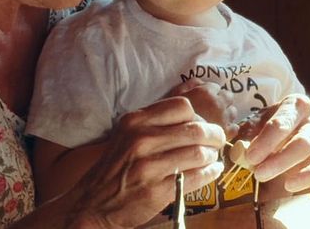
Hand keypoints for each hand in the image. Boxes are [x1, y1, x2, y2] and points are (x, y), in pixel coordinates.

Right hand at [68, 97, 225, 227]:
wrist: (91, 203)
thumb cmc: (115, 168)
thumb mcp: (126, 135)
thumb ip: (155, 123)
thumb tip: (195, 118)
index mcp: (134, 122)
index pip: (182, 107)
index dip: (199, 116)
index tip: (202, 125)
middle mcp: (141, 140)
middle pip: (196, 129)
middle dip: (214, 135)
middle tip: (217, 141)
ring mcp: (149, 166)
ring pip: (199, 153)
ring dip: (213, 156)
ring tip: (212, 158)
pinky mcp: (156, 191)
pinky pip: (196, 177)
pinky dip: (210, 173)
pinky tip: (212, 171)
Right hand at [167, 79, 238, 138]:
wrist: (172, 140)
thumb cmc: (169, 116)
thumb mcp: (175, 95)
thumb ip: (190, 84)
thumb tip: (201, 82)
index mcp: (206, 93)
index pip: (216, 86)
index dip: (209, 91)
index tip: (204, 97)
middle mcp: (218, 105)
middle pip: (229, 96)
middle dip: (221, 99)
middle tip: (211, 106)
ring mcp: (224, 120)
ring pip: (233, 111)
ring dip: (226, 112)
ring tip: (215, 118)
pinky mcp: (226, 135)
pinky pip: (235, 127)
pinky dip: (229, 127)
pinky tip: (219, 129)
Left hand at [238, 94, 309, 198]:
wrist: (279, 141)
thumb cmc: (264, 132)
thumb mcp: (251, 130)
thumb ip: (245, 140)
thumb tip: (241, 153)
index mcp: (296, 106)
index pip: (283, 122)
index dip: (266, 141)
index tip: (251, 157)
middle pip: (305, 142)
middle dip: (281, 160)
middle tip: (260, 174)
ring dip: (307, 175)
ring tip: (287, 185)